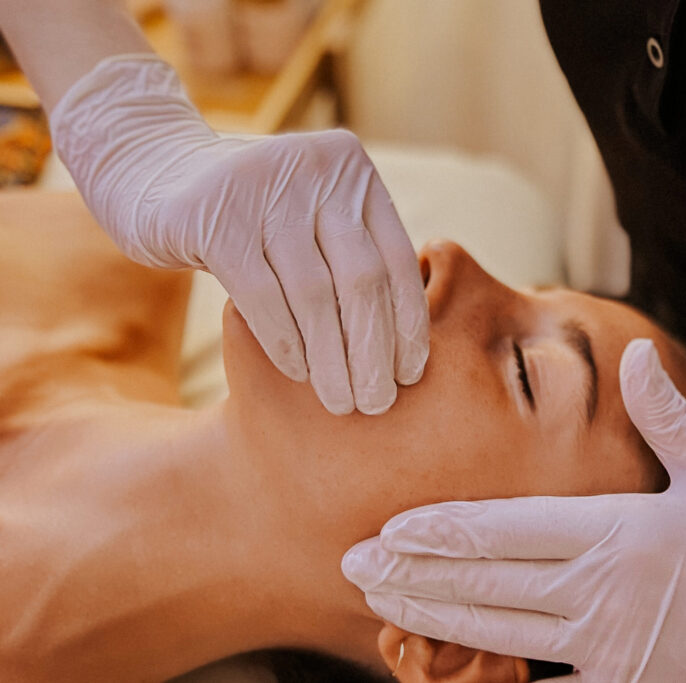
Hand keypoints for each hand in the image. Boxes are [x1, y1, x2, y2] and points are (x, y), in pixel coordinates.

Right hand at [49, 55, 427, 414]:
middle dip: (373, 351)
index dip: (408, 321)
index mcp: (351, 170)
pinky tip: (300, 375)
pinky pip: (263, 298)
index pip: (395, 257)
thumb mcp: (308, 216)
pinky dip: (287, 343)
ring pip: (315, 295)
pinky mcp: (215, 218)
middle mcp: (317, 170)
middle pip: (362, 279)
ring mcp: (265, 189)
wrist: (149, 168)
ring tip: (343, 403)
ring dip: (333, 360)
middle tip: (379, 403)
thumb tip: (401, 344)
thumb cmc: (249, 214)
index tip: (411, 373)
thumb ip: (350, 256)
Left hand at [344, 339, 685, 680]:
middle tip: (350, 565)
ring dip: (432, 616)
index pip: (505, 532)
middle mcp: (602, 595)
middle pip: (484, 585)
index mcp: (619, 534)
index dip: (439, 532)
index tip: (387, 529)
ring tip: (379, 602)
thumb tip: (635, 353)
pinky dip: (488, 660)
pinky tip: (449, 650)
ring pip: (498, 632)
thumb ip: (668, 415)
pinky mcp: (623, 681)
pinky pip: (539, 674)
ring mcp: (608, 648)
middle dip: (411, 575)